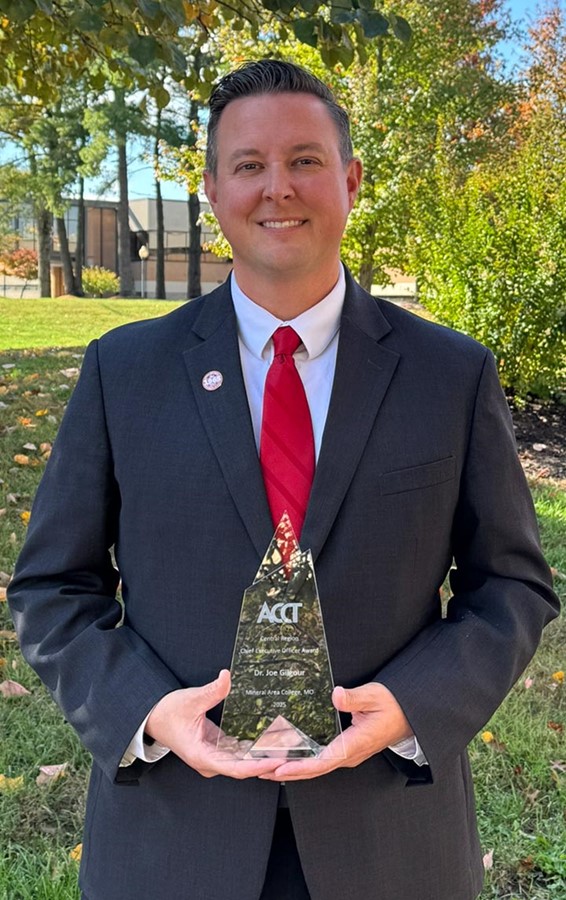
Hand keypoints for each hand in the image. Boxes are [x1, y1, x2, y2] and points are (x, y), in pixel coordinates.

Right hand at [145, 670, 279, 778]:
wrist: (154, 717)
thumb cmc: (168, 712)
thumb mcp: (191, 699)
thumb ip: (211, 691)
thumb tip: (226, 676)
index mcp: (202, 756)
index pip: (236, 768)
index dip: (257, 766)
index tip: (276, 761)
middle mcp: (210, 762)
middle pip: (243, 767)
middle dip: (267, 761)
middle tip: (292, 752)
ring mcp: (214, 758)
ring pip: (243, 761)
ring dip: (263, 755)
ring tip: (288, 746)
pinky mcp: (217, 750)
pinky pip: (239, 754)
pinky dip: (254, 748)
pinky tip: (272, 740)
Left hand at [260, 681, 411, 781]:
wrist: (407, 715)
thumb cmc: (392, 706)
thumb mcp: (375, 696)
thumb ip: (355, 697)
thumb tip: (336, 695)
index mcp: (353, 746)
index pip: (322, 762)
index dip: (299, 767)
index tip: (279, 768)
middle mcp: (347, 755)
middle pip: (312, 769)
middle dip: (285, 771)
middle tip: (259, 770)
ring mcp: (345, 755)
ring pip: (314, 767)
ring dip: (290, 768)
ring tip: (264, 766)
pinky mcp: (344, 750)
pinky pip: (319, 760)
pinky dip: (301, 761)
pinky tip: (286, 757)